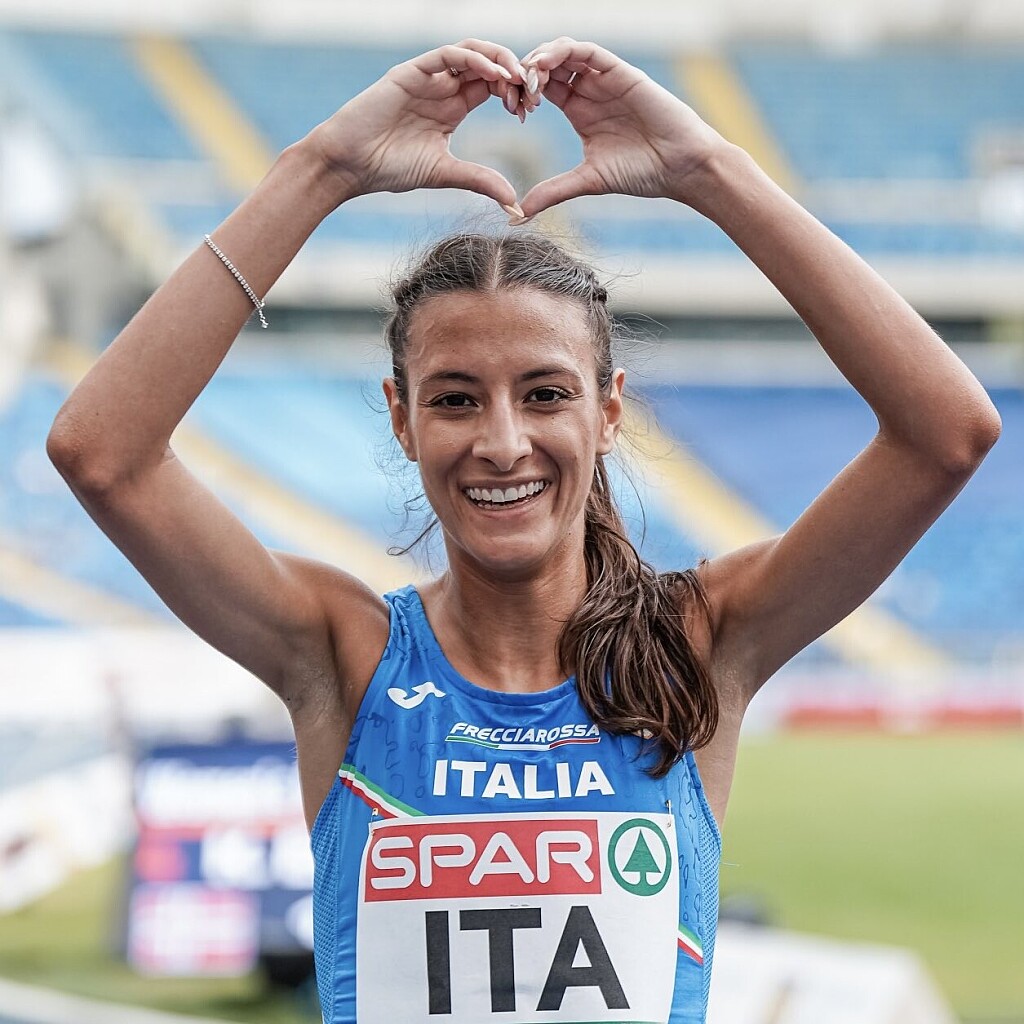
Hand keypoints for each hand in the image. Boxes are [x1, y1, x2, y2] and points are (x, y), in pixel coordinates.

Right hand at [308, 40, 526, 210]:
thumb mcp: (445, 174)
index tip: (529, 112)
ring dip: (498, 60)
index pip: (493, 87)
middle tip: (531, 92)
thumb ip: (480, 180)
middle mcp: (442, 87)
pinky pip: (447, 55)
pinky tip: (492, 73)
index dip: (514, 94)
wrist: (350, 165)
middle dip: (514, 74)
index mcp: (453, 107)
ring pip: (471, 52)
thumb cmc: (389, 169)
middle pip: (488, 65)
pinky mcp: (411, 72)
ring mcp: (427, 77)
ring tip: (517, 77)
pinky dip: (473, 59)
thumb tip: (514, 204)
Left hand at [516, 38, 726, 217]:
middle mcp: (590, 91)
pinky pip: (587, 51)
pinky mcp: (620, 72)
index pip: (541, 89)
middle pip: (548, 67)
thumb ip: (553, 192)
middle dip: (525, 74)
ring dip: (540, 59)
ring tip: (528, 78)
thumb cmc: (641, 173)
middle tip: (515, 93)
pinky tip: (545, 66)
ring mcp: (604, 79)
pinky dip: (563, 51)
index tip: (515, 110)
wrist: (679, 166)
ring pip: (563, 53)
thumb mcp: (587, 181)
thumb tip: (518, 215)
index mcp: (579, 111)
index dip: (522, 93)